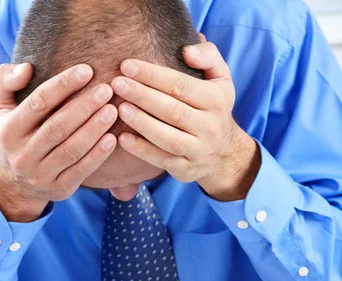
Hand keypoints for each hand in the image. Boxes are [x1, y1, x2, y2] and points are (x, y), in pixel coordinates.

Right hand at [0, 63, 117, 221]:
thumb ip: (5, 80)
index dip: (63, 85)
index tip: (87, 70)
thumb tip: (27, 69)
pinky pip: (81, 171)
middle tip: (106, 90)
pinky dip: (98, 155)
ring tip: (113, 110)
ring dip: (94, 130)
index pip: (39, 103)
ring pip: (71, 150)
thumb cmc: (12, 132)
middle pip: (57, 127)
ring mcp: (41, 175)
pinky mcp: (59, 189)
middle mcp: (23, 155)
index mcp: (8, 131)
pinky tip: (113, 139)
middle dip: (84, 107)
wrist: (14, 183)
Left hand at [112, 41, 260, 200]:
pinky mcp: (186, 169)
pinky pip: (162, 160)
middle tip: (117, 84)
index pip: (180, 85)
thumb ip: (208, 56)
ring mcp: (198, 150)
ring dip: (142, 123)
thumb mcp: (221, 79)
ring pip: (167, 137)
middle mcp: (209, 126)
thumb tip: (187, 50)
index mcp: (215, 100)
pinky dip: (142, 150)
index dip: (152, 75)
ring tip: (120, 109)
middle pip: (172, 110)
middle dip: (142, 96)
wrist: (225, 154)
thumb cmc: (213, 109)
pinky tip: (122, 139)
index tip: (127, 65)